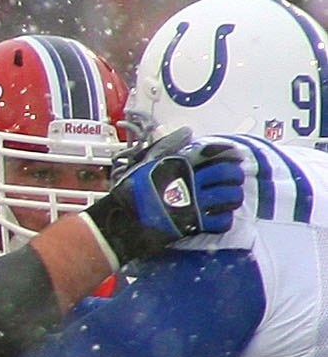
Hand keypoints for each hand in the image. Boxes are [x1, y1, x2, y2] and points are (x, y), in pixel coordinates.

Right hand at [87, 133, 243, 263]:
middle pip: (227, 174)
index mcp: (180, 165)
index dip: (229, 154)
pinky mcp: (192, 225)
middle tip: (234, 178)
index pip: (214, 153)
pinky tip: (220, 216)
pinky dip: (225, 219)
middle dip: (235, 175)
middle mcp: (189, 182)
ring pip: (229, 197)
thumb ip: (168, 145)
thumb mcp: (145, 162)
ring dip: (234, 196)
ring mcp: (193, 204)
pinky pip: (221, 221)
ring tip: (231, 198)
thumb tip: (187, 131)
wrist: (120, 222)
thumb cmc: (131, 191)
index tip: (235, 156)